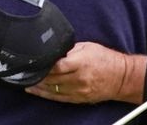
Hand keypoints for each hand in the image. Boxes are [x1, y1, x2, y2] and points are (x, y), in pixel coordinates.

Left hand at [25, 42, 144, 104]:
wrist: (122, 77)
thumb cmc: (105, 59)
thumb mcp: (87, 46)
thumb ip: (69, 50)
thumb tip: (53, 51)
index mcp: (81, 62)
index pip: (57, 66)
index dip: (43, 65)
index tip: (32, 61)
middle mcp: (79, 78)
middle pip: (52, 78)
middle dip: (37, 75)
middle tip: (25, 70)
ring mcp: (79, 90)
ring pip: (52, 89)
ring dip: (38, 85)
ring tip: (26, 80)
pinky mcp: (79, 98)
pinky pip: (58, 98)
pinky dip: (45, 94)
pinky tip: (35, 90)